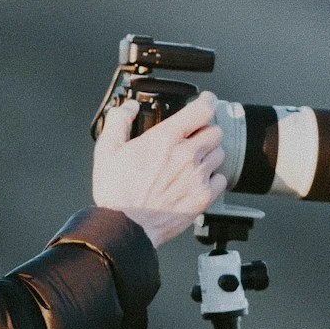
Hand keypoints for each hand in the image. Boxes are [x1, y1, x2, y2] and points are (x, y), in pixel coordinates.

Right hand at [93, 91, 226, 247]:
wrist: (127, 227)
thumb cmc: (117, 193)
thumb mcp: (107, 150)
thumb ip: (119, 121)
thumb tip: (130, 108)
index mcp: (166, 139)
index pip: (202, 109)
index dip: (207, 101)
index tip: (205, 101)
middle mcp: (187, 155)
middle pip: (215, 130)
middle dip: (206, 130)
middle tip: (195, 136)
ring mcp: (198, 177)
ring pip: (220, 154)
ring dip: (210, 153)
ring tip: (194, 160)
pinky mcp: (203, 197)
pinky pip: (221, 179)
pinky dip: (213, 177)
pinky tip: (198, 180)